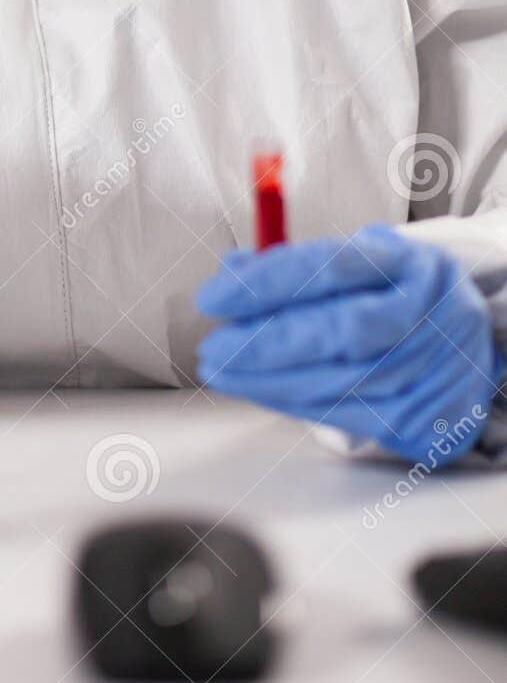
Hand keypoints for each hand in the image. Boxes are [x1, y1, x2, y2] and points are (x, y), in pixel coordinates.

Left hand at [196, 225, 498, 464]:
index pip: (332, 268)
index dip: (268, 282)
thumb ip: (297, 264)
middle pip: (340, 330)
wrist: (468, 348)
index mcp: (409, 264)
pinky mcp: (421, 419)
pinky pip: (343, 415)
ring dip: (267, 380)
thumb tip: (232, 271)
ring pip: (337, 382)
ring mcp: (428, 371)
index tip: (214, 296)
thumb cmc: (393, 296)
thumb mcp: (359, 263)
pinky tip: (259, 388)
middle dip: (265, 342)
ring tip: (222, 369)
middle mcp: (425, 316)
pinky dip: (292, 402)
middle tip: (213, 347)